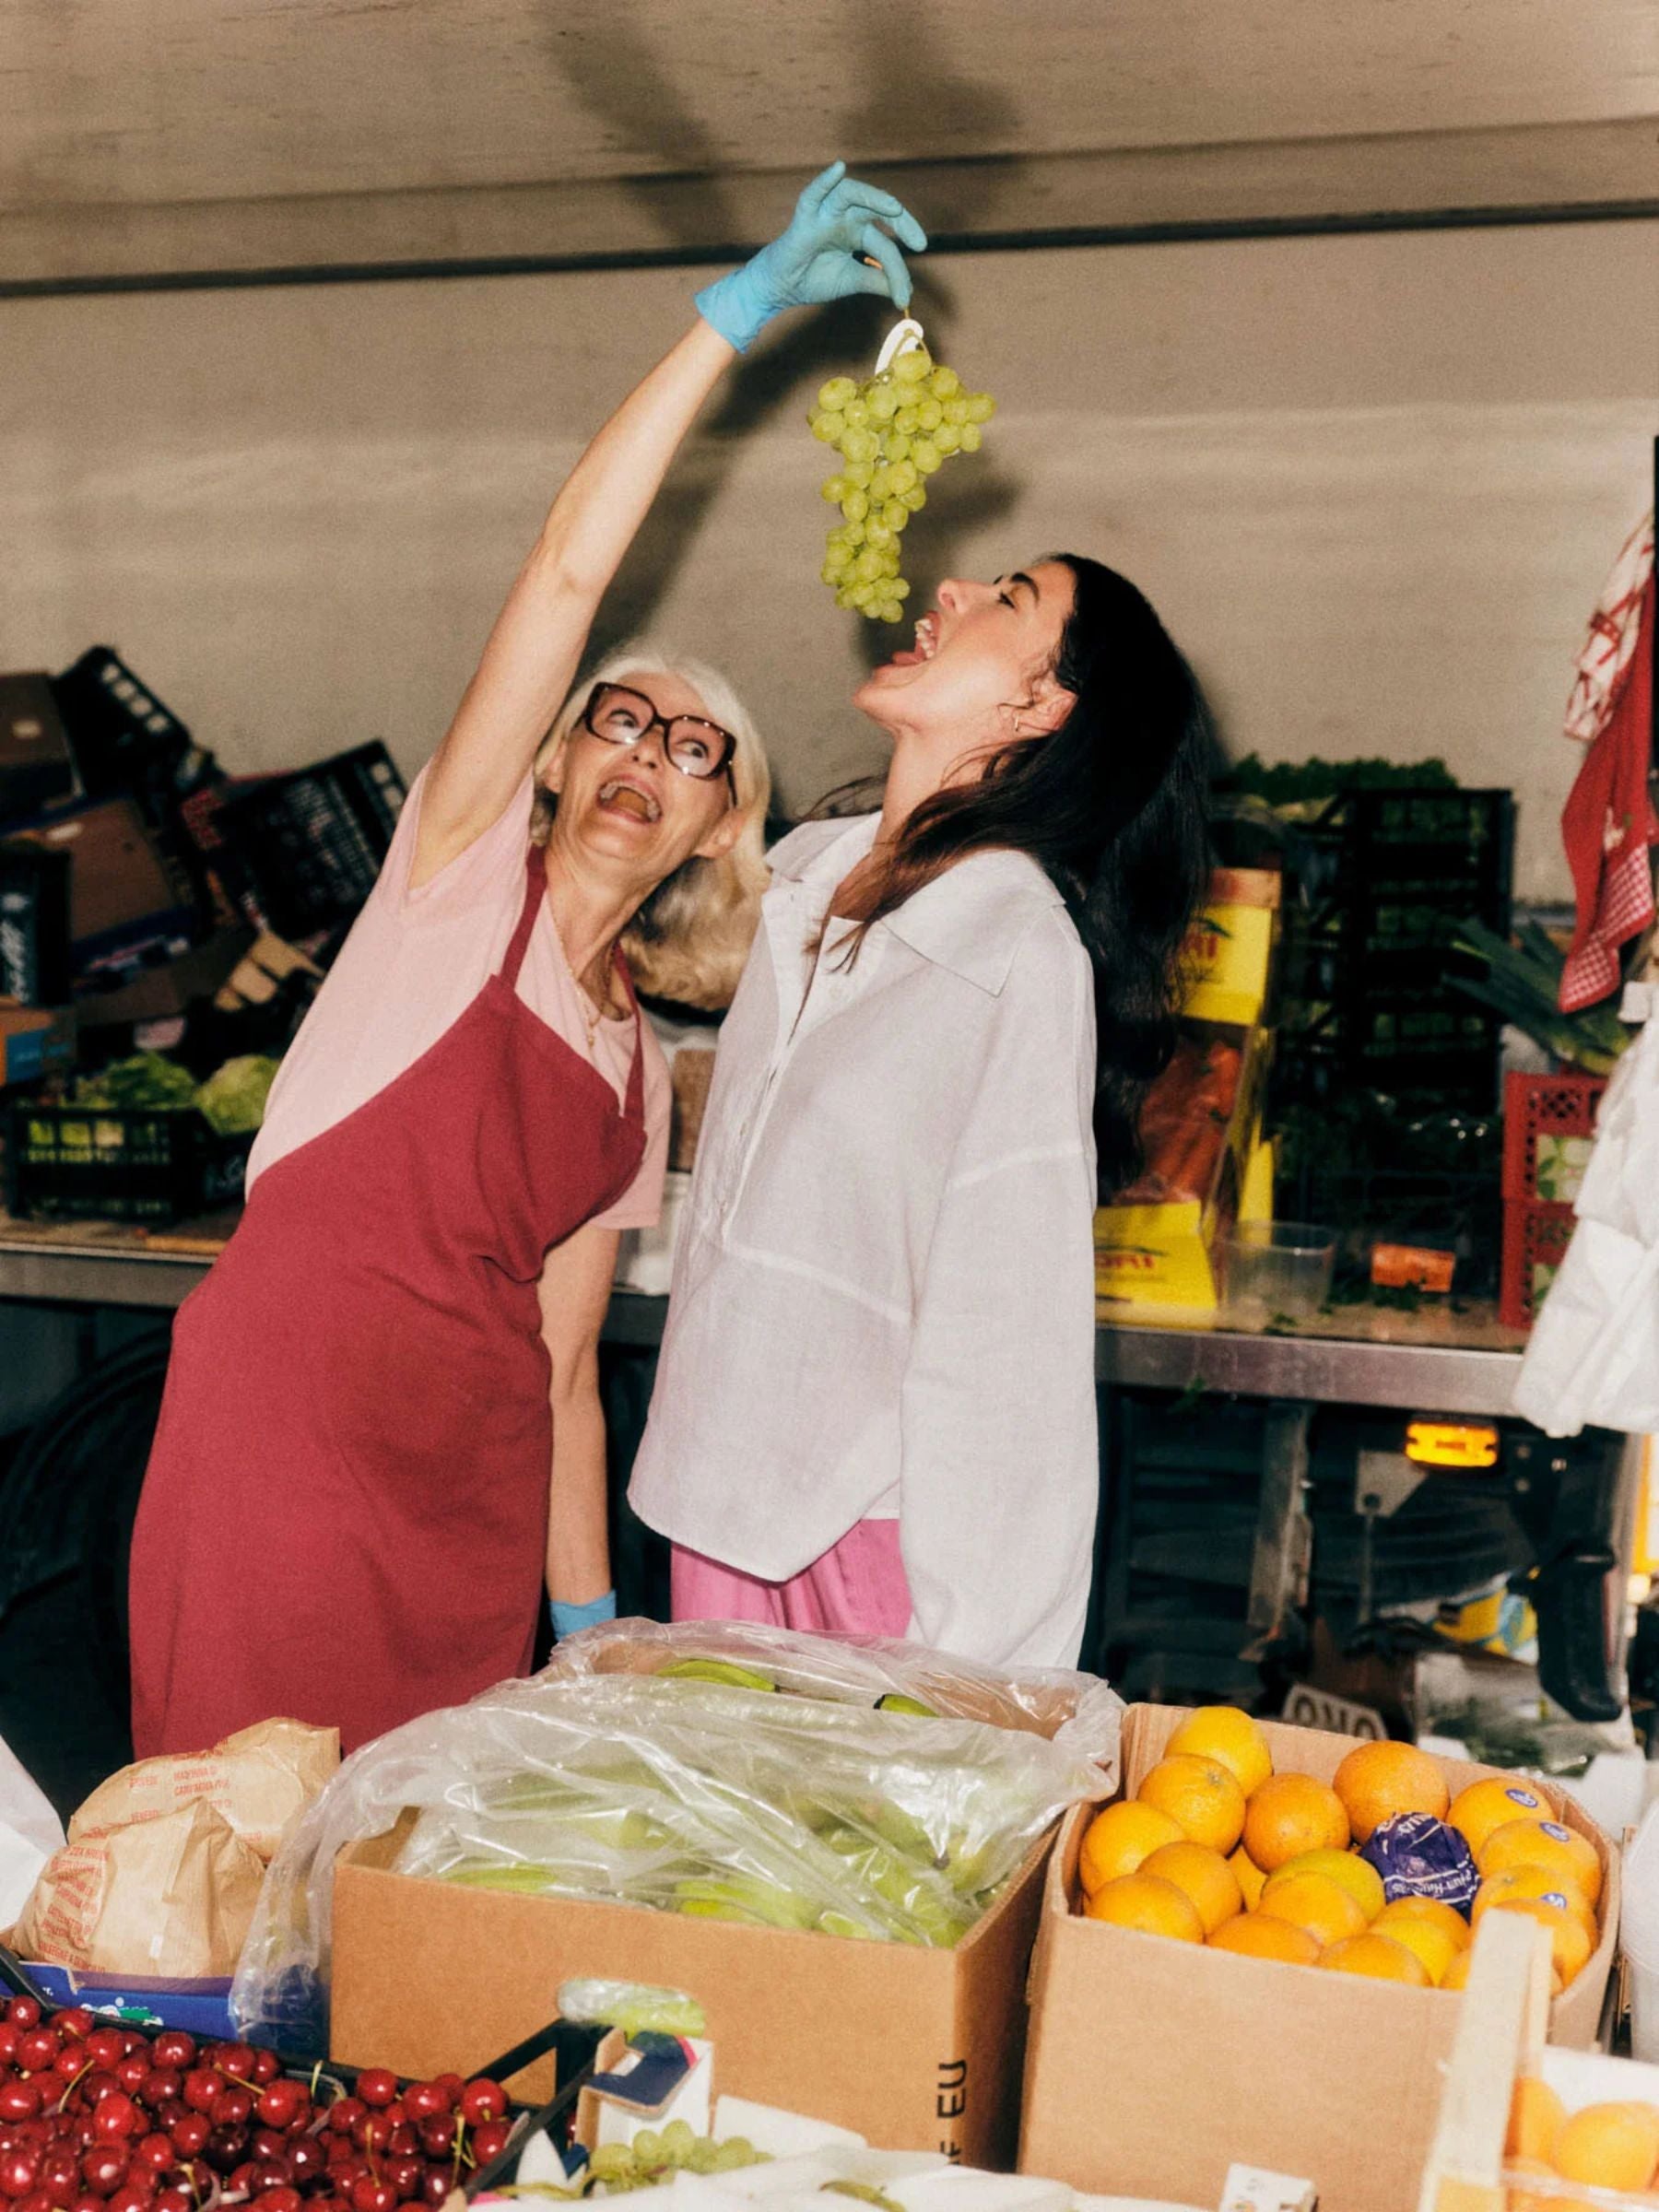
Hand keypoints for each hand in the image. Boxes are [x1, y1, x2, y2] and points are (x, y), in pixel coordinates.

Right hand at [695, 161, 926, 352]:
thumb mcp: (852, 280)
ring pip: (853, 194)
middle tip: (919, 243)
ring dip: (875, 197)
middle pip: (878, 209)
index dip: (899, 266)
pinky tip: (838, 169)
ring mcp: (826, 214)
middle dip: (902, 222)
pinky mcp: (805, 218)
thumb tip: (905, 292)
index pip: (885, 241)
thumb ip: (877, 280)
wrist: (780, 290)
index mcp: (858, 231)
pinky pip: (813, 195)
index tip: (906, 292)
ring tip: (894, 208)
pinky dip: (824, 181)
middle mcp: (845, 217)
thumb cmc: (812, 279)